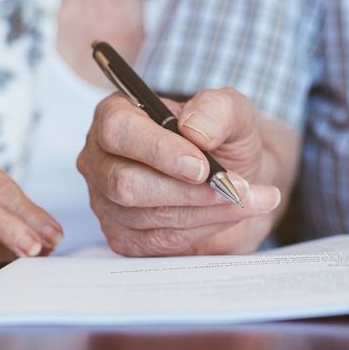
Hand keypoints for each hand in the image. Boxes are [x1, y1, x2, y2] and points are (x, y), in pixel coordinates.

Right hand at [78, 87, 283, 255]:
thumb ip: (217, 109)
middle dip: (187, 190)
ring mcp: (108, 202)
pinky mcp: (125, 237)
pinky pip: (160, 240)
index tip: (202, 166)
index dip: (158, 150)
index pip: (117, 130)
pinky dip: (203, 228)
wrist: (235, 175)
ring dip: (206, 210)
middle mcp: (102, 159)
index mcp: (116, 114)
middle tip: (234, 188)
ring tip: (245, 197)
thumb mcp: (231, 111)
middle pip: (126, 183)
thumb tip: (195, 130)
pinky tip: (229, 213)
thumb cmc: (223, 137)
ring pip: (147, 215)